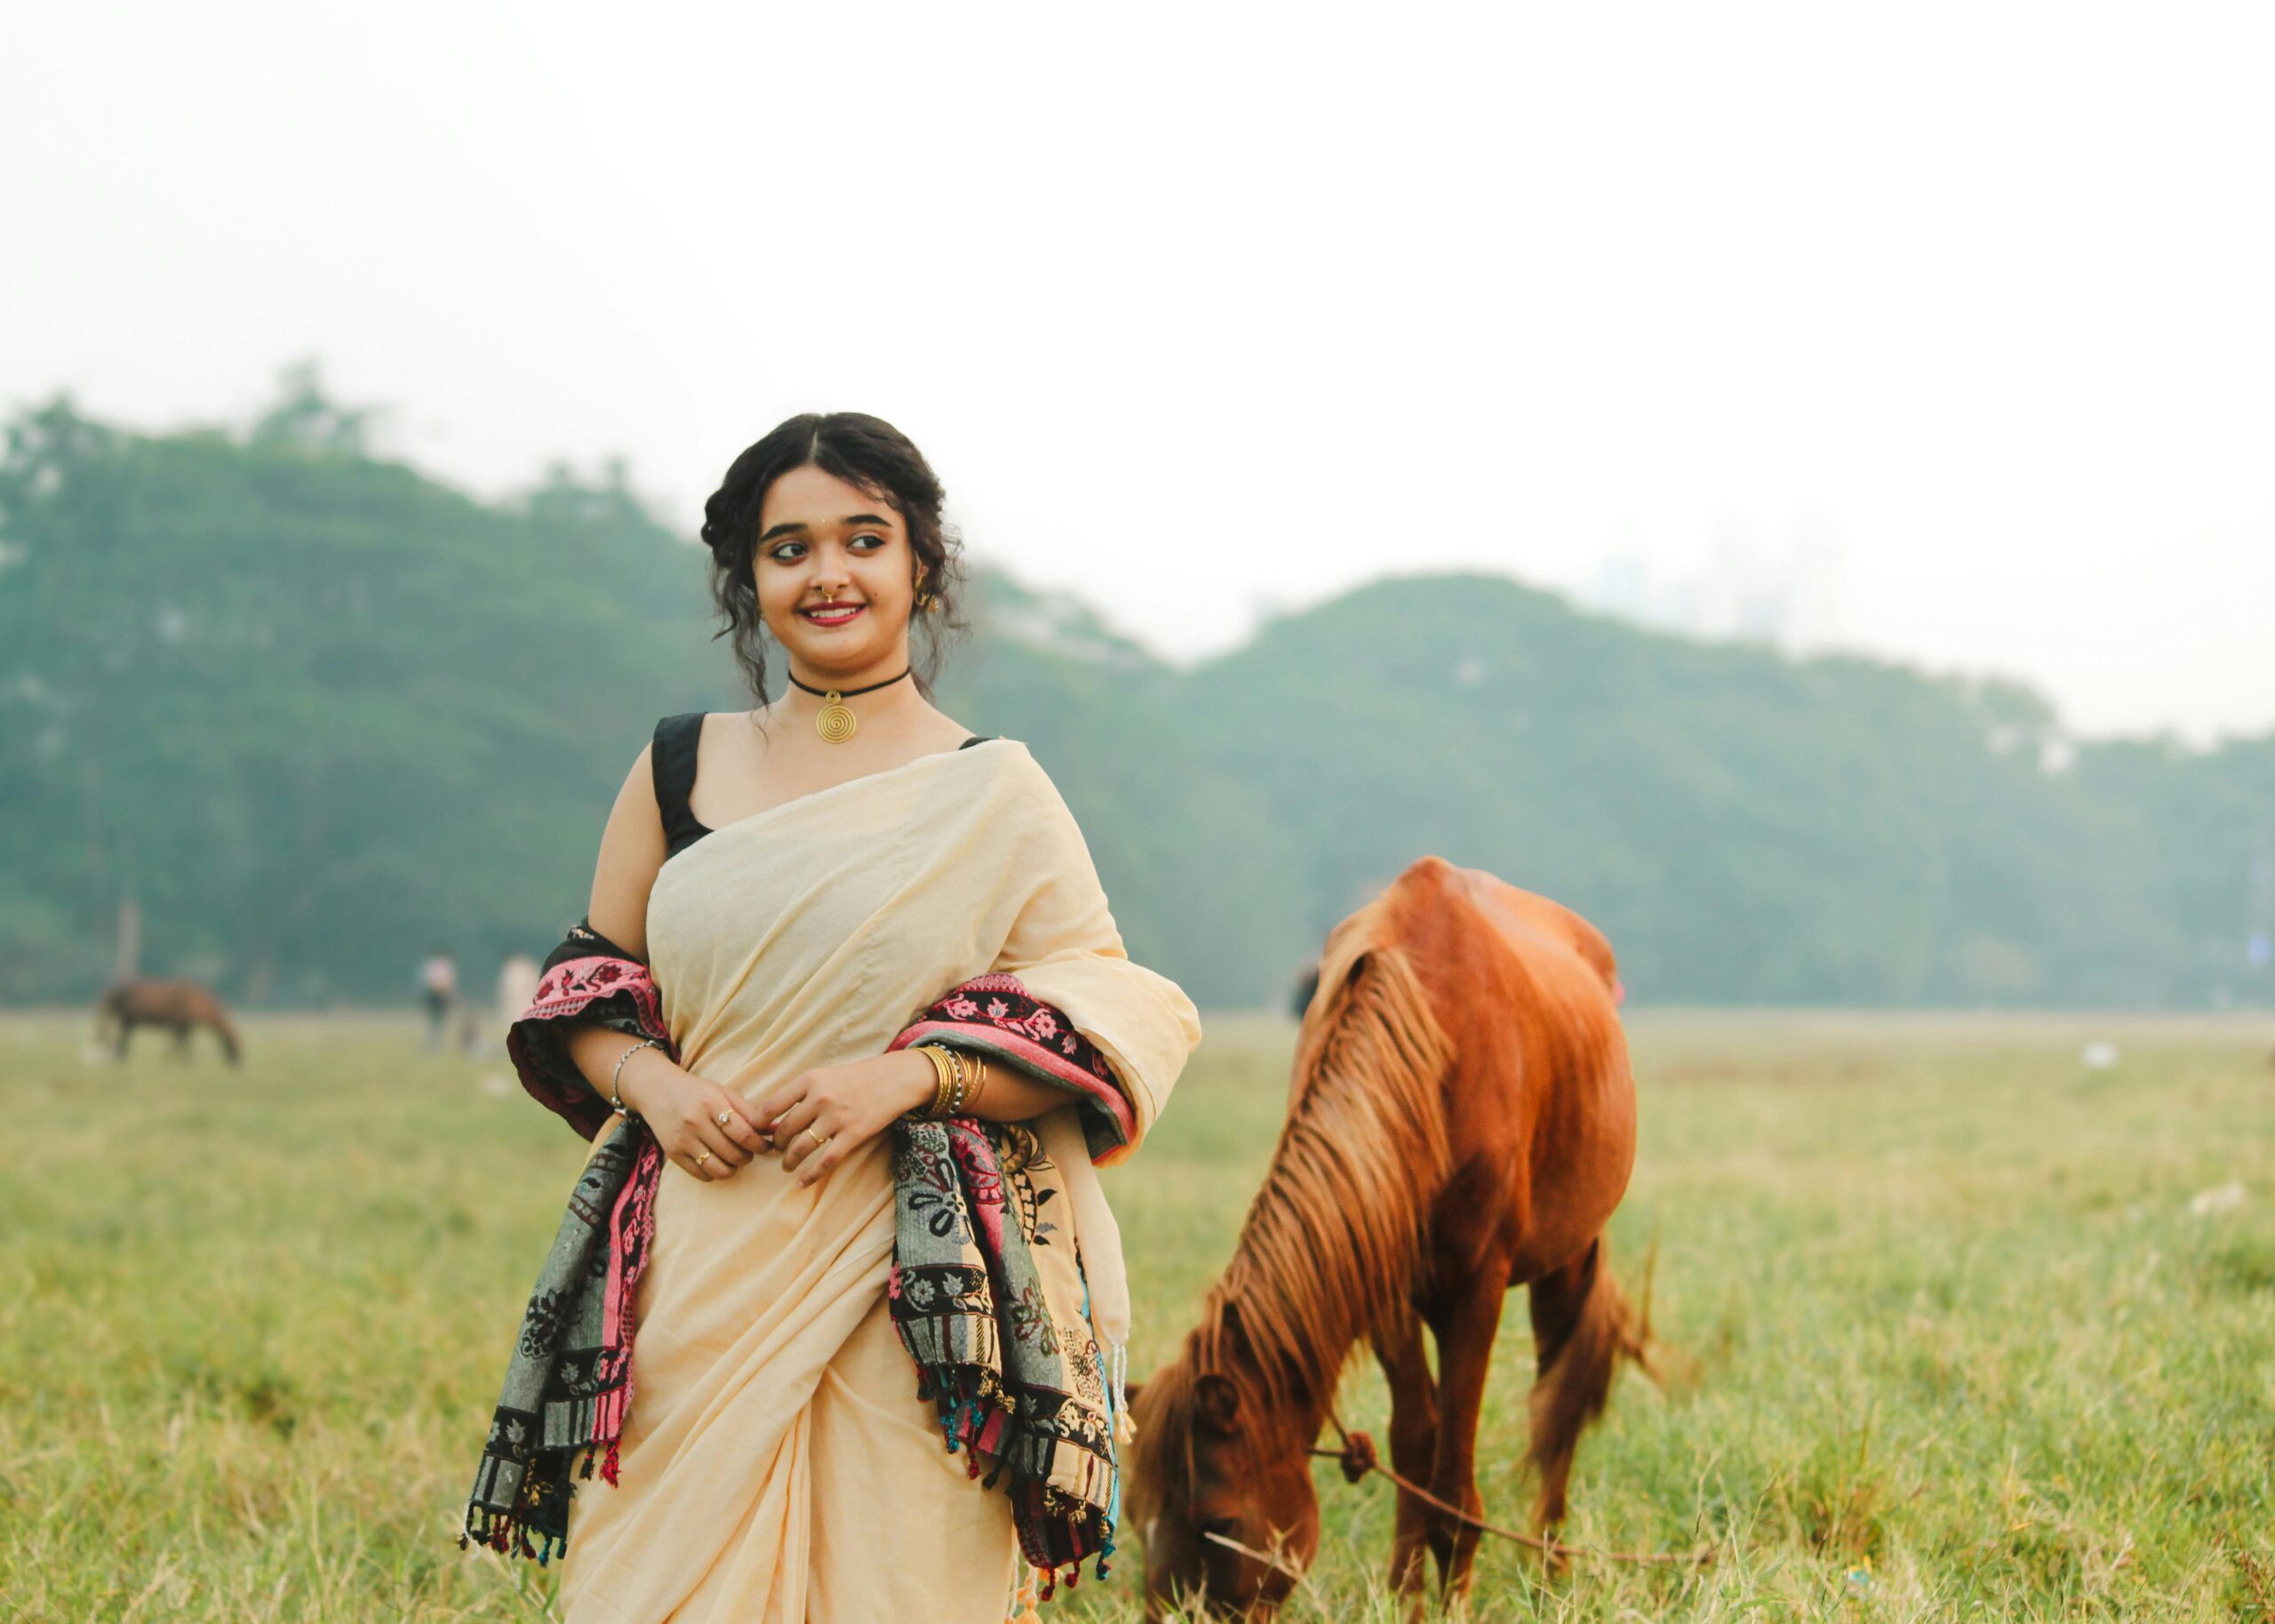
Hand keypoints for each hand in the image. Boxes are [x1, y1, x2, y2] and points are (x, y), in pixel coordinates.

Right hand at [617, 1050, 770, 1182]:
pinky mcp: (673, 1154)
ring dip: (734, 1168)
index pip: (744, 1134)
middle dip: (749, 1156)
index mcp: (712, 1103)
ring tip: (735, 1157)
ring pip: (719, 1169)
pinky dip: (716, 1173)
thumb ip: (751, 1112)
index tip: (766, 1145)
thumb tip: (777, 1130)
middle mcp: (695, 1122)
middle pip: (734, 1154)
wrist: (656, 1090)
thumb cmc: (697, 1091)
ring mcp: (683, 1140)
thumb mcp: (724, 1093)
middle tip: (750, 1150)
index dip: (761, 1144)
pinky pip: (702, 1175)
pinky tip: (718, 1160)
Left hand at [753, 1050, 936, 1187]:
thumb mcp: (824, 1076)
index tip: (757, 1134)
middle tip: (775, 1151)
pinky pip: (825, 1161)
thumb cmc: (856, 1078)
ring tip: (787, 1166)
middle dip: (776, 1145)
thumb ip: (800, 1094)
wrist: (894, 1079)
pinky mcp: (853, 1135)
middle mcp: (820, 1098)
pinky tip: (801, 1183)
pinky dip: (810, 1175)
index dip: (759, 1124)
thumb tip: (773, 1120)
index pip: (771, 1106)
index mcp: (809, 1080)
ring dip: (789, 1161)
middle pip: (785, 1129)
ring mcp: (837, 1117)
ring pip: (801, 1147)